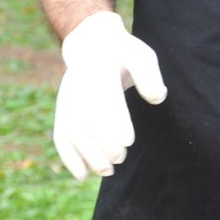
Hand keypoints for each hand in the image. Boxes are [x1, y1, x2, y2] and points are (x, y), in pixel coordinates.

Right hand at [52, 11, 167, 180]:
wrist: (91, 43)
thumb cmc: (124, 53)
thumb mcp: (141, 55)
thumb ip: (149, 76)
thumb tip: (157, 98)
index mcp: (99, 72)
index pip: (104, 100)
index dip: (114, 122)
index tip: (128, 141)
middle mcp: (78, 87)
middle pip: (86, 120)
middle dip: (102, 143)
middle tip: (121, 157)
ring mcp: (67, 101)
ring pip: (72, 132)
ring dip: (87, 155)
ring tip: (107, 171)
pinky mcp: (62, 112)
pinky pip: (61, 137)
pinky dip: (69, 158)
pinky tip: (83, 176)